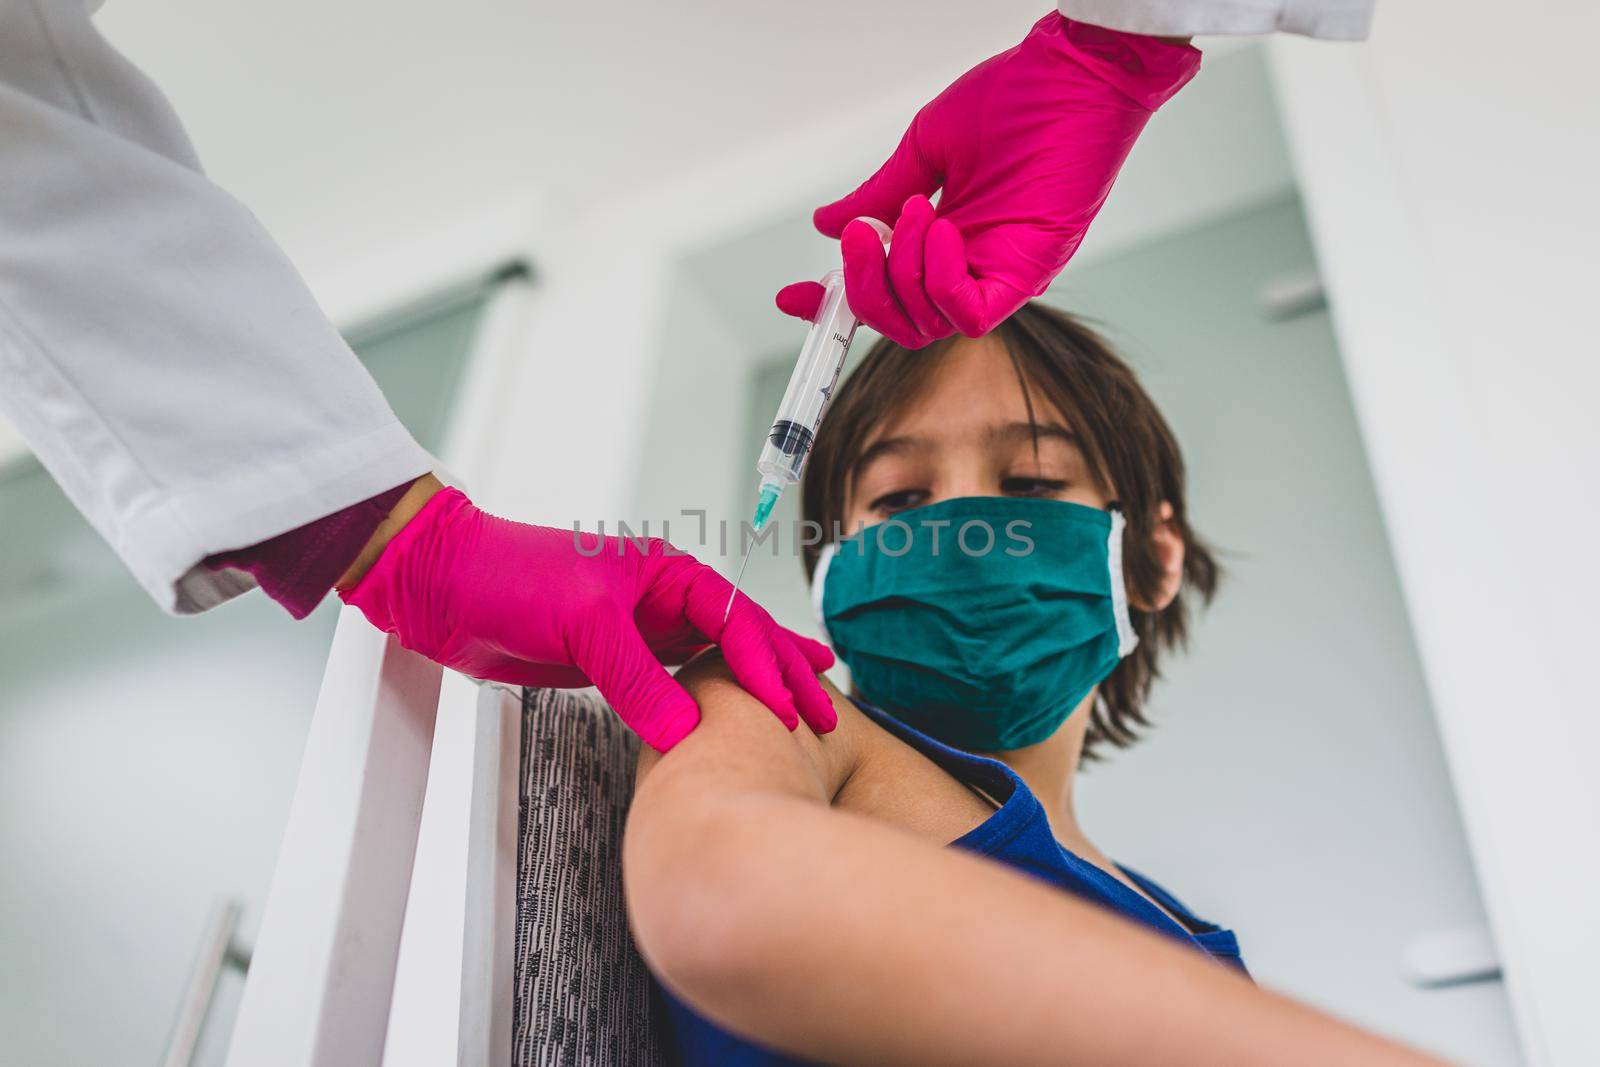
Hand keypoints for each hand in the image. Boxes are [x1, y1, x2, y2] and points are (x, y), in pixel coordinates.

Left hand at [339, 487, 836, 750]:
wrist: (442, 586)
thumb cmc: (507, 576)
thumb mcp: (581, 624)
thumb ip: (635, 677)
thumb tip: (685, 730)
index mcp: (667, 572)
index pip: (735, 621)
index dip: (767, 666)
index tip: (790, 708)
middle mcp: (663, 599)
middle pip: (742, 637)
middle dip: (784, 673)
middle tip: (824, 711)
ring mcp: (641, 631)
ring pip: (717, 660)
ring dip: (759, 683)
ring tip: (808, 699)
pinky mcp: (615, 661)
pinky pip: (677, 682)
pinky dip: (711, 698)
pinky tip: (730, 712)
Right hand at [776, 14, 1198, 346]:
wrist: (1076, 71)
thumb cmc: (1017, 98)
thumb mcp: (927, 149)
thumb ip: (878, 193)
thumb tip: (827, 223)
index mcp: (945, 241)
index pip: (887, 292)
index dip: (837, 303)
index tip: (794, 295)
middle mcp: (971, 267)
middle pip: (901, 323)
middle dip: (863, 289)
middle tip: (858, 237)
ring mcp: (999, 274)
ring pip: (927, 324)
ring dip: (902, 272)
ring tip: (913, 210)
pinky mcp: (1027, 273)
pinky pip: (971, 315)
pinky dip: (940, 283)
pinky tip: (940, 230)